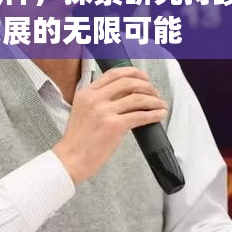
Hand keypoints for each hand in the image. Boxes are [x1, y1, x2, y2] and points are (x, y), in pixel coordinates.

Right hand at [52, 66, 167, 184]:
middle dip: (146, 85)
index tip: (143, 77)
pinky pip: (139, 116)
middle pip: (128, 82)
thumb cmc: (78, 139)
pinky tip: (159, 114)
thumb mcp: (82, 110)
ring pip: (137, 98)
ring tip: (160, 104)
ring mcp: (104, 111)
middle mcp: (94, 98)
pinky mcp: (113, 126)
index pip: (113, 74)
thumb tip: (124, 95)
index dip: (133, 73)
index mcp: (86, 92)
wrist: (71, 158)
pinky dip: (153, 114)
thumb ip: (98, 100)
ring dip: (154, 100)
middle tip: (155, 92)